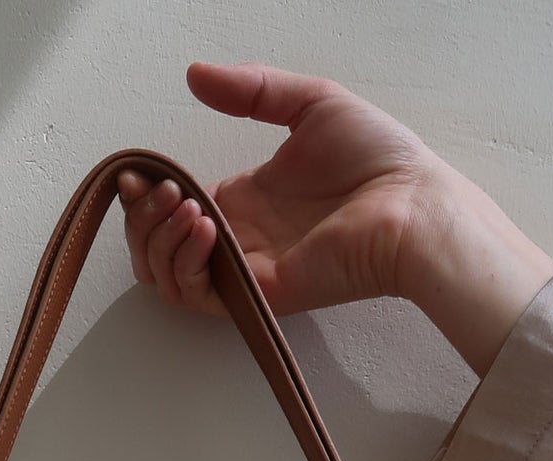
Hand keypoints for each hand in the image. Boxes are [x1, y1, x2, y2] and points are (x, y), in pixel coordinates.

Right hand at [118, 62, 552, 376]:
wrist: (414, 205)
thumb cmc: (379, 160)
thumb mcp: (309, 102)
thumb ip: (250, 90)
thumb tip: (195, 74)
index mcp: (248, 198)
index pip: (176, 207)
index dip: (148, 193)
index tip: (138, 171)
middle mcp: (241, 237)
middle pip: (159, 247)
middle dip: (142, 220)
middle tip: (156, 190)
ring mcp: (247, 269)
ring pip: (166, 276)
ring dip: (158, 239)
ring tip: (185, 205)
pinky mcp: (259, 292)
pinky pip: (196, 293)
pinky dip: (184, 260)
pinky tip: (205, 222)